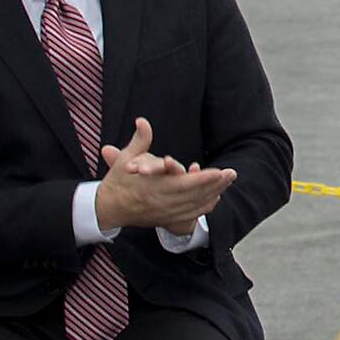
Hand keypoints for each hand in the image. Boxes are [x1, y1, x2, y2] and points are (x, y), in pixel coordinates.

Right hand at [91, 117, 234, 235]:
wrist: (108, 209)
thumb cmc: (117, 182)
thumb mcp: (125, 159)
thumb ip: (139, 140)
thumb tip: (142, 121)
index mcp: (154, 187)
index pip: (185, 184)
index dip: (204, 179)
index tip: (219, 171)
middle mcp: (163, 202)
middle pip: (196, 195)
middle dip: (216, 184)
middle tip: (232, 173)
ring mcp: (166, 212)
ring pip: (196, 205)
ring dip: (214, 194)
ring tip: (228, 182)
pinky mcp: (167, 219)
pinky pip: (191, 214)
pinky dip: (204, 206)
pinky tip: (216, 198)